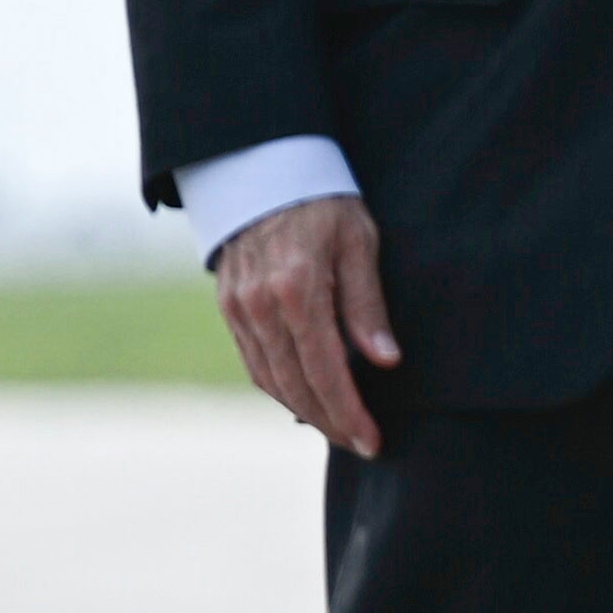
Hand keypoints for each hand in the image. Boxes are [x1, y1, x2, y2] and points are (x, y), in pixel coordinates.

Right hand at [208, 195, 398, 458]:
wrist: (262, 167)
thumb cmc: (323, 202)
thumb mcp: (359, 243)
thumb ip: (367, 305)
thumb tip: (385, 362)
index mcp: (297, 290)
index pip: (326, 372)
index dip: (350, 413)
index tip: (373, 441)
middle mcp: (260, 306)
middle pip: (295, 386)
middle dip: (330, 422)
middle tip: (361, 444)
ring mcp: (238, 309)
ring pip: (269, 380)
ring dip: (303, 411)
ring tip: (337, 426)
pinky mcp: (228, 307)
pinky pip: (253, 362)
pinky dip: (279, 387)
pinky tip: (305, 396)